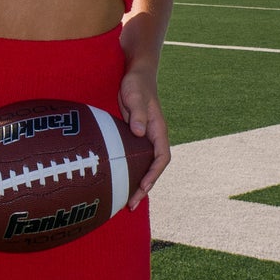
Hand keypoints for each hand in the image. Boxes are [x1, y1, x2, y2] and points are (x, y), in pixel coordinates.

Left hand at [118, 65, 169, 206]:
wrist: (136, 73)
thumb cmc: (137, 83)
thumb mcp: (135, 95)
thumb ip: (138, 113)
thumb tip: (139, 132)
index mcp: (158, 130)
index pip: (161, 158)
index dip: (153, 175)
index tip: (143, 187)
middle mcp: (153, 137)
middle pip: (153, 169)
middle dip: (144, 188)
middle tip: (131, 205)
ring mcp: (144, 138)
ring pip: (144, 166)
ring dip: (137, 184)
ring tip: (126, 202)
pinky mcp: (134, 137)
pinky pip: (135, 160)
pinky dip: (130, 173)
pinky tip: (118, 183)